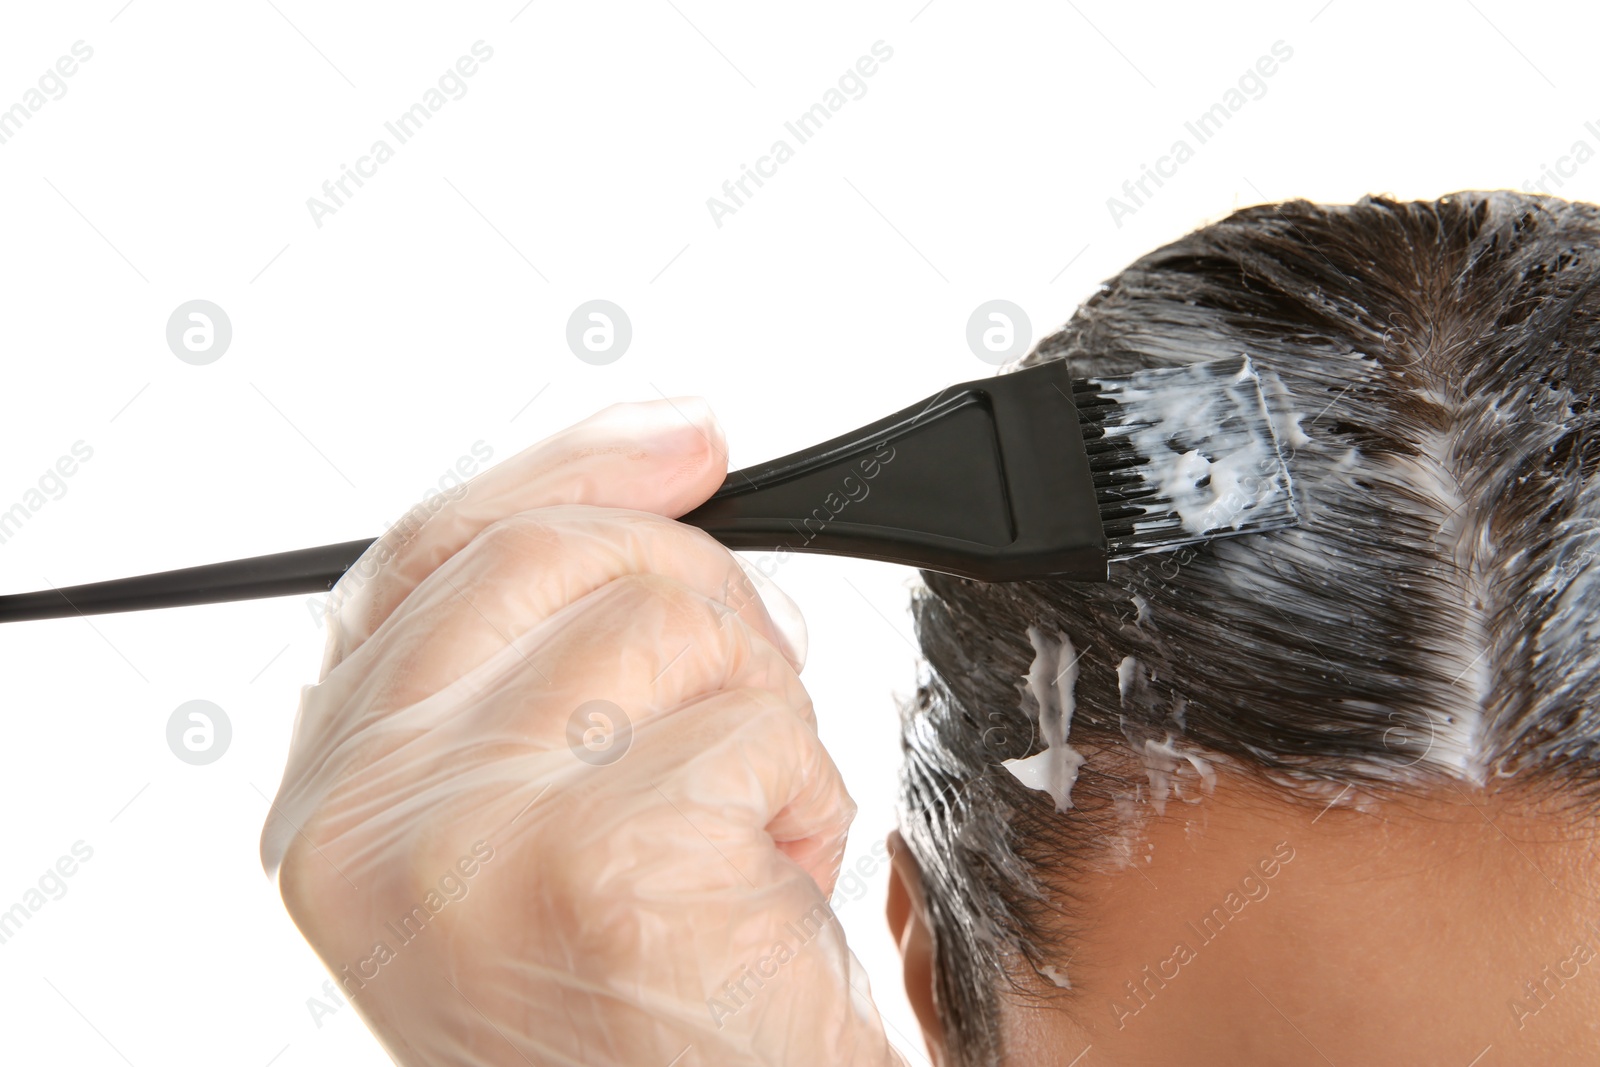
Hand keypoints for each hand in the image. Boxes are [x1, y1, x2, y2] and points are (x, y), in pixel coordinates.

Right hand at [261, 398, 908, 1065]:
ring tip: (732, 847)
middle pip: (562, 551)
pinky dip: (801, 803)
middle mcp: (364, 815)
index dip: (571, 470)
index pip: (432, 548)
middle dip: (702, 612)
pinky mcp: (597, 873)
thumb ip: (542, 655)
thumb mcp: (537, 818)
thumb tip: (662, 461)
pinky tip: (760, 900)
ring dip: (757, 724)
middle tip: (729, 733)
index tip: (684, 442)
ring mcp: (466, 841)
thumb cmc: (630, 1008)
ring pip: (673, 621)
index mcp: (337, 793)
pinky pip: (756, 726)